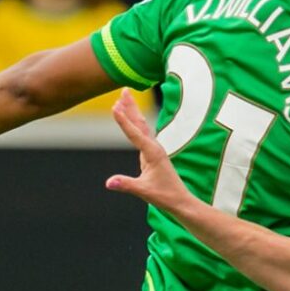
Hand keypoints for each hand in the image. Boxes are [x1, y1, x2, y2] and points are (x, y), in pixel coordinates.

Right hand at [106, 90, 200, 217]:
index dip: (123, 120)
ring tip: (124, 97)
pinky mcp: (153, 154)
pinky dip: (135, 123)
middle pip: (139, 122)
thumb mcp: (144, 191)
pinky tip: (133, 119)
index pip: (134, 133)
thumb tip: (109, 182)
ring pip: (141, 126)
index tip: (114, 106)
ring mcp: (154, 150)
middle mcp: (154, 147)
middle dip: (131, 106)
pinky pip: (142, 133)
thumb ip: (126, 185)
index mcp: (152, 153)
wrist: (180, 201)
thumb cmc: (165, 196)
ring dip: (133, 111)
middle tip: (123, 90)